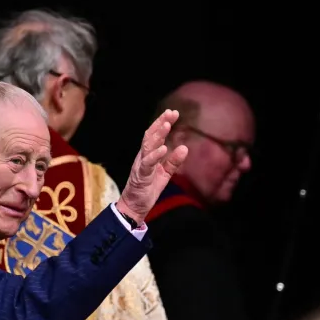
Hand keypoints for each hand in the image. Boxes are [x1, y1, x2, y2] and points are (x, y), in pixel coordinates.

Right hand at [116, 110, 188, 224]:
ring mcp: (140, 165)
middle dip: (160, 123)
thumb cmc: (148, 189)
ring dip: (157, 135)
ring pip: (147, 146)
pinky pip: (147, 163)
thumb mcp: (164, 174)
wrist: (135, 206)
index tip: (173, 112)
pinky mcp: (141, 176)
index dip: (163, 123)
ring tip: (167, 125)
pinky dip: (155, 155)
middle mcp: (143, 156)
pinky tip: (163, 148)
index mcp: (148, 155)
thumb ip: (173, 161)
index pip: (155, 135)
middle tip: (171, 113)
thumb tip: (184, 147)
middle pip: (150, 136)